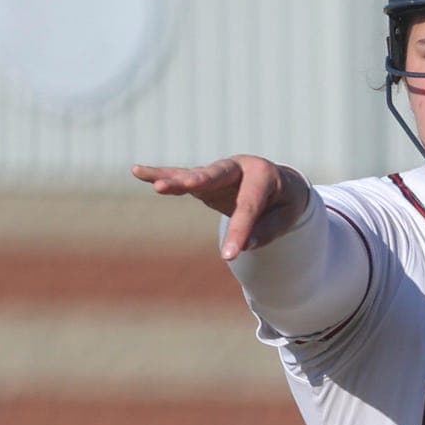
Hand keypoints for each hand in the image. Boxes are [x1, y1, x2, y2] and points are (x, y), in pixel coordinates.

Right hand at [131, 155, 309, 257]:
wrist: (281, 184)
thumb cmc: (284, 202)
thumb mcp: (286, 216)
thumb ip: (266, 230)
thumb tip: (244, 246)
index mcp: (263, 175)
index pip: (248, 206)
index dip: (239, 230)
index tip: (229, 256)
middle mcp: (238, 168)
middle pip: (217, 175)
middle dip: (201, 180)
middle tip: (188, 185)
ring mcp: (218, 173)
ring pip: (194, 175)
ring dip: (175, 179)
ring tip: (156, 184)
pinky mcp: (204, 181)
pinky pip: (180, 176)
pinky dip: (160, 174)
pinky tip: (138, 170)